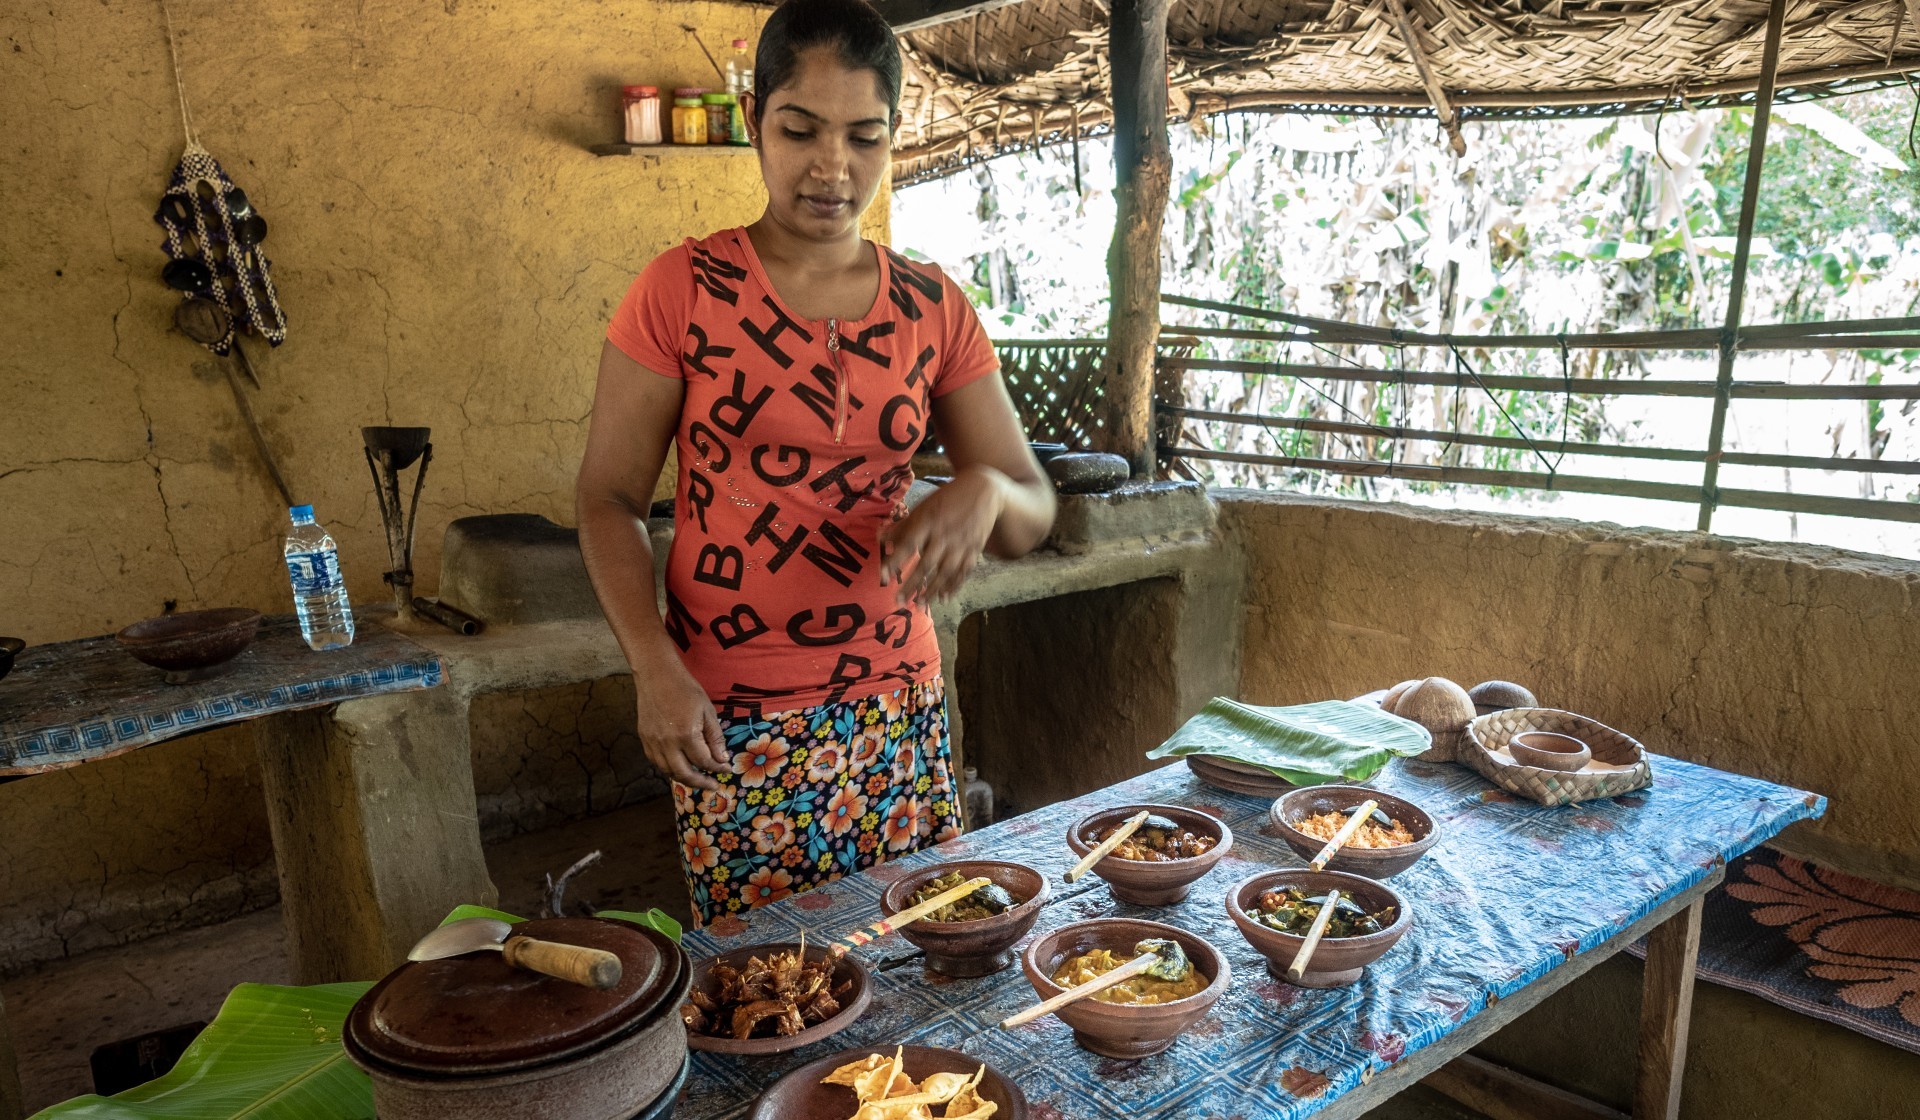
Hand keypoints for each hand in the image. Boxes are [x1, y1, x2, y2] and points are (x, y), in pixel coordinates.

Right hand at [632, 654, 729, 790]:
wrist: (656, 675)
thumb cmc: (685, 689)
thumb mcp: (707, 710)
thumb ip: (715, 737)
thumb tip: (722, 759)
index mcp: (686, 735)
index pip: (704, 761)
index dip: (717, 768)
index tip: (726, 769)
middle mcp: (667, 743)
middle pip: (684, 774)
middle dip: (701, 783)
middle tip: (713, 786)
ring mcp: (653, 743)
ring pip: (668, 771)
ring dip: (684, 778)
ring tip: (697, 778)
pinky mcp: (644, 739)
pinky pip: (656, 762)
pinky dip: (669, 768)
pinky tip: (679, 766)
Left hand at [877, 467, 1005, 605]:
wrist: (983, 489)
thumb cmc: (947, 498)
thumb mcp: (924, 506)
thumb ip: (903, 525)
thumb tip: (880, 539)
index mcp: (929, 520)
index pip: (909, 543)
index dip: (896, 560)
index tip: (883, 576)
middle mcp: (945, 534)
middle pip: (926, 563)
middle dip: (912, 584)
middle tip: (898, 601)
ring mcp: (962, 543)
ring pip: (945, 572)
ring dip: (931, 590)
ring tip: (919, 604)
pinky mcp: (974, 549)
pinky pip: (963, 571)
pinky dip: (954, 586)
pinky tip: (944, 599)